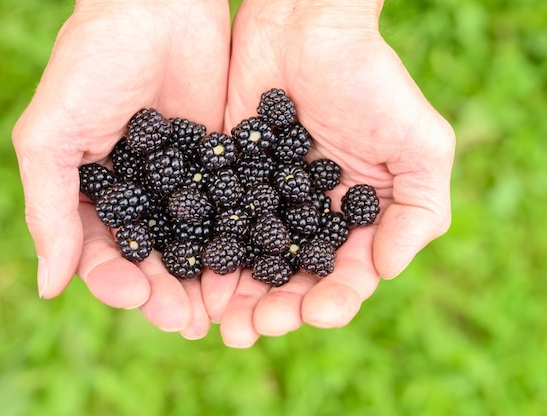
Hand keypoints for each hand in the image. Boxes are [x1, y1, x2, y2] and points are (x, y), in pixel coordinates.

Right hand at [12, 0, 230, 338]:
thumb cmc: (91, 64)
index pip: (103, 255)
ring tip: (221, 312)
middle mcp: (140, 198)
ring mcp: (183, 185)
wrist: (157, 7)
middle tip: (187, 322)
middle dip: (167, 292)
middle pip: (154, 260)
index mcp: (93, 197)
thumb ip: (49, 209)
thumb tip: (48, 289)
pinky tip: (253, 266)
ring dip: (205, 281)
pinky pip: (231, 211)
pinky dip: (240, 241)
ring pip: (195, 245)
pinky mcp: (223, 167)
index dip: (117, 282)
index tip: (138, 298)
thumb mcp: (51, 135)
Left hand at [205, 0, 454, 346]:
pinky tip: (194, 278)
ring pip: (251, 261)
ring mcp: (265, 201)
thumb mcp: (420, 143)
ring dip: (238, 297)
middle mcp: (309, 217)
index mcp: (355, 217)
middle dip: (276, 308)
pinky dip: (206, 254)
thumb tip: (388, 270)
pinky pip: (216, 225)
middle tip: (253, 330)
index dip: (335, 299)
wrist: (305, 28)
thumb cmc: (370, 81)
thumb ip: (419, 209)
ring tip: (221, 324)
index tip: (316, 313)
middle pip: (293, 278)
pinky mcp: (227, 180)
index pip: (346, 273)